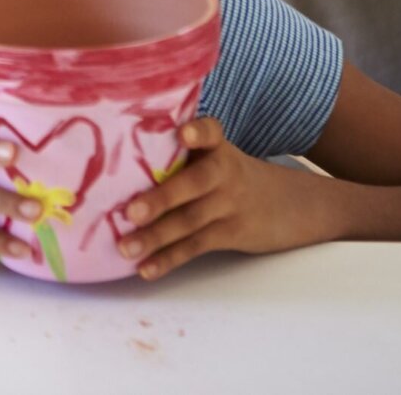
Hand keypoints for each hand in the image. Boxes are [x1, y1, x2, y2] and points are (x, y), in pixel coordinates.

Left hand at [118, 117, 332, 278]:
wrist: (290, 204)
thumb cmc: (229, 175)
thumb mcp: (215, 155)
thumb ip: (176, 153)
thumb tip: (110, 165)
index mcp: (218, 148)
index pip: (212, 132)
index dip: (199, 131)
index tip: (184, 132)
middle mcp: (226, 173)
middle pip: (195, 184)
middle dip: (162, 198)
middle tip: (130, 211)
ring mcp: (231, 206)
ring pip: (191, 221)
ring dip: (156, 237)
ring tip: (124, 248)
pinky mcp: (232, 234)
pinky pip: (197, 247)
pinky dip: (169, 259)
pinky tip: (145, 269)